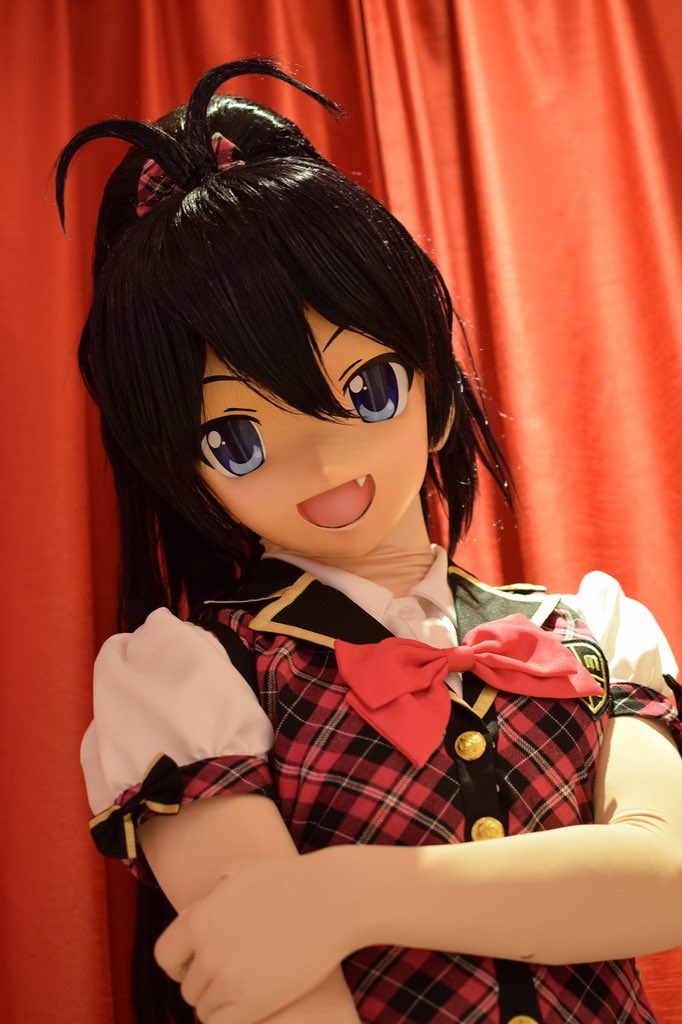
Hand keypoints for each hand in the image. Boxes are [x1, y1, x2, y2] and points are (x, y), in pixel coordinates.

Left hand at [154, 851, 350, 1023]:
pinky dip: (229, 1020)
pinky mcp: (252, 1003)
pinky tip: (248, 1008)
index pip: (166, 956)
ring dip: (220, 1003)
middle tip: (232, 976)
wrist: (331, 898)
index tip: (196, 966)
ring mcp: (228, 979)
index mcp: (198, 919)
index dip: (180, 964)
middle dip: (206, 984)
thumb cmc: (289, 880)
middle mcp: (207, 951)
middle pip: (189, 987)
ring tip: (244, 991)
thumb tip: (195, 915)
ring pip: (204, 1009)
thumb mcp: (238, 871)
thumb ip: (208, 896)